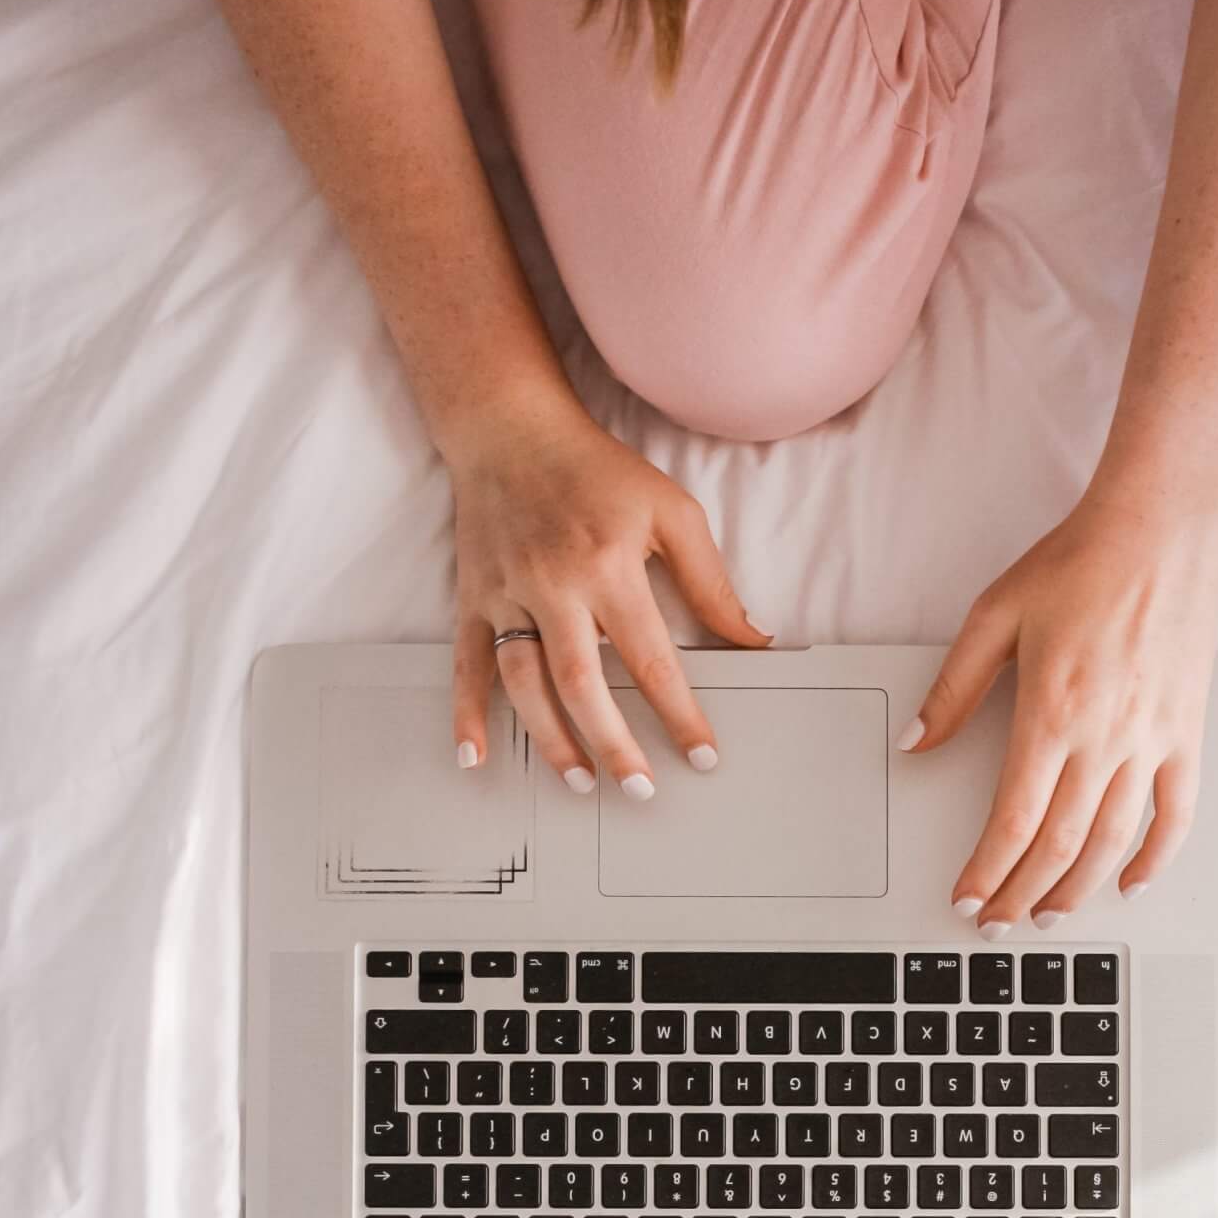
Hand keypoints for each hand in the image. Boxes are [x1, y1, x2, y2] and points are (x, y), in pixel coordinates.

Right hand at [446, 392, 770, 794]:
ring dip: (551, 740)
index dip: (680, 714)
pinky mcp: (473, 598)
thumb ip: (711, 583)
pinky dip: (466, 713)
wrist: (510, 427)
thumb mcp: (672, 511)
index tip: (702, 757)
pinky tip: (475, 756)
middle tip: (642, 791)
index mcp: (609, 566)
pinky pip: (466, 663)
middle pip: (583, 683)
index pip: (651, 660)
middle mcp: (554, 585)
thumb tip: (752, 641)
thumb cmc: (598, 471)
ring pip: (525, 682)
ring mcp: (507, 594)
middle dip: (614, 744)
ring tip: (581, 782)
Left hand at [900, 479, 1217, 930]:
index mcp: (1050, 714)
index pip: (1014, 819)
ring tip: (1049, 916)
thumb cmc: (1079, 563)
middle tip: (997, 923)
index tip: (968, 900)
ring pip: (1113, 840)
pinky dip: (1156, 857)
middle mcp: (1104, 738)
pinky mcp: (1186, 733)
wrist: (1161, 529)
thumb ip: (954, 689)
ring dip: (1078, 889)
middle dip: (1023, 894)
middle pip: (1059, 844)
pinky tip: (1132, 884)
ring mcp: (1151, 740)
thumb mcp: (995, 616)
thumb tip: (916, 743)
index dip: (988, 870)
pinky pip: (1175, 812)